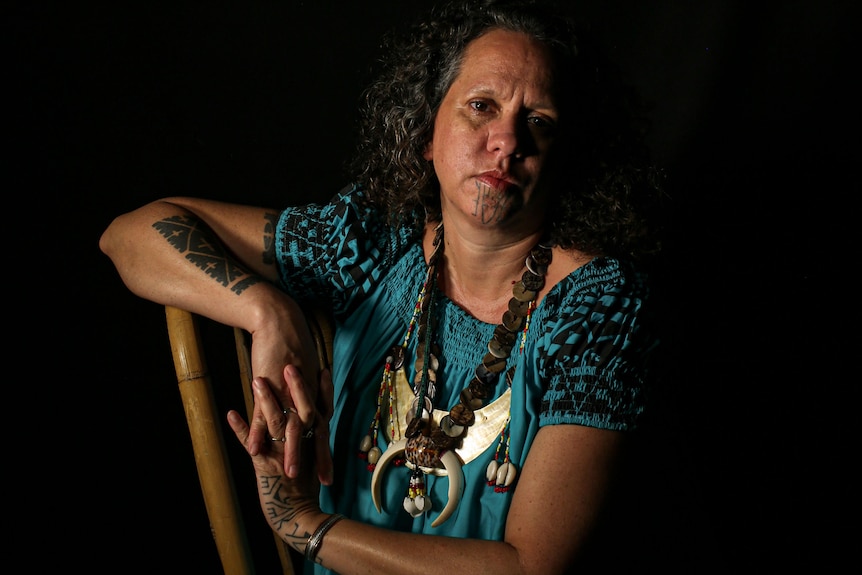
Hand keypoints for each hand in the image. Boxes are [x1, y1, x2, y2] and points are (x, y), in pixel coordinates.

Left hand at [227, 376, 327, 534]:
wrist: (298, 516)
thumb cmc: (306, 489)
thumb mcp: (315, 460)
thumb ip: (316, 437)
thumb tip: (317, 418)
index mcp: (316, 441)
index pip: (323, 410)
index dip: (323, 390)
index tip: (322, 368)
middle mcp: (302, 445)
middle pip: (302, 410)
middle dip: (297, 387)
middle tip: (291, 365)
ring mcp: (282, 454)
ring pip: (276, 422)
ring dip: (267, 401)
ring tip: (257, 380)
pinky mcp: (264, 465)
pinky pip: (251, 444)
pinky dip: (241, 429)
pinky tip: (230, 413)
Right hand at [239, 295, 327, 478]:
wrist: (278, 321)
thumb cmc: (291, 345)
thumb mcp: (304, 372)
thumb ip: (307, 393)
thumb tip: (309, 408)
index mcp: (313, 394)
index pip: (322, 428)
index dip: (325, 452)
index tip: (329, 474)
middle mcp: (303, 395)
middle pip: (312, 433)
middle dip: (317, 459)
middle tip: (323, 483)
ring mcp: (285, 393)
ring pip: (289, 427)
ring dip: (289, 451)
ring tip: (288, 474)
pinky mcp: (267, 386)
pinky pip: (261, 413)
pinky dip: (257, 432)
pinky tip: (254, 450)